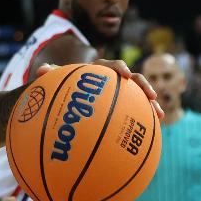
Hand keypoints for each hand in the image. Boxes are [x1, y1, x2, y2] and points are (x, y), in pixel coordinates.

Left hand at [38, 59, 161, 119]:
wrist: (64, 98)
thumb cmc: (59, 88)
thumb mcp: (54, 82)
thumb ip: (51, 75)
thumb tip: (41, 69)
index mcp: (98, 72)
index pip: (110, 66)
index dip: (119, 68)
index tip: (124, 74)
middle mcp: (112, 81)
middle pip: (132, 79)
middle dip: (143, 86)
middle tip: (151, 95)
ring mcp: (119, 94)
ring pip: (139, 97)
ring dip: (150, 104)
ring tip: (159, 115)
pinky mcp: (122, 107)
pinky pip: (134, 113)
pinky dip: (142, 121)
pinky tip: (151, 134)